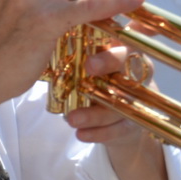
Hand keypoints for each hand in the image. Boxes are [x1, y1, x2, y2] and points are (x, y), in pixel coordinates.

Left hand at [63, 46, 170, 179]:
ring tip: (71, 119)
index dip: (110, 52)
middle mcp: (137, 73)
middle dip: (108, 67)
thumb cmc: (96, 85)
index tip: (88, 62)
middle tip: (85, 76)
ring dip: (94, 113)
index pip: (123, 45)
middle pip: (130, 67)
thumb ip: (74, 60)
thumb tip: (41, 55)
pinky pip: (120, 128)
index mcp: (124, 53)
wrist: (117, 120)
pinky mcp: (136, 123)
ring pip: (122, 103)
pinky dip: (98, 133)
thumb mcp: (86, 69)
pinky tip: (81, 134)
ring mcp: (139, 99)